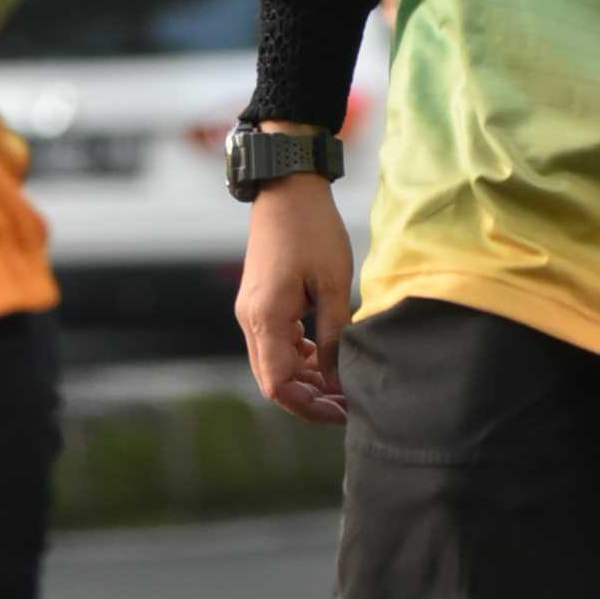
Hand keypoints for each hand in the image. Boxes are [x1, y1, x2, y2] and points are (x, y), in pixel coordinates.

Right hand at [235, 178, 353, 423]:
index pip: (278, 386)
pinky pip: (277, 343)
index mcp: (265, 318)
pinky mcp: (261, 302)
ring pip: (275, 364)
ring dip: (307, 379)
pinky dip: (301, 357)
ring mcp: (252, 311)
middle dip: (310, 398)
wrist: (288, 187)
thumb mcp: (332, 284)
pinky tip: (329, 357)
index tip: (342, 412)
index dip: (309, 406)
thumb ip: (334, 335)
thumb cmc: (313, 230)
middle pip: (274, 380)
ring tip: (344, 384)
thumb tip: (339, 380)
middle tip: (348, 404)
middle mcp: (251, 320)